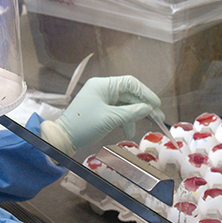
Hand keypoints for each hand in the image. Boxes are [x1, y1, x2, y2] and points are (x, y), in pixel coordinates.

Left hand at [39, 76, 162, 154]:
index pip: (130, 83)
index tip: (156, 105)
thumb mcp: (110, 119)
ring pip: (124, 104)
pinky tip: (126, 131)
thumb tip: (149, 109)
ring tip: (136, 130)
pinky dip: (124, 120)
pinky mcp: (100, 109)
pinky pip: (117, 111)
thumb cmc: (84, 125)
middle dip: (142, 107)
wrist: (63, 138)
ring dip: (132, 117)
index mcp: (103, 85)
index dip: (145, 93)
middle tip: (158, 118)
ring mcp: (101, 99)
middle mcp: (103, 89)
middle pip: (129, 94)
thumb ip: (131, 113)